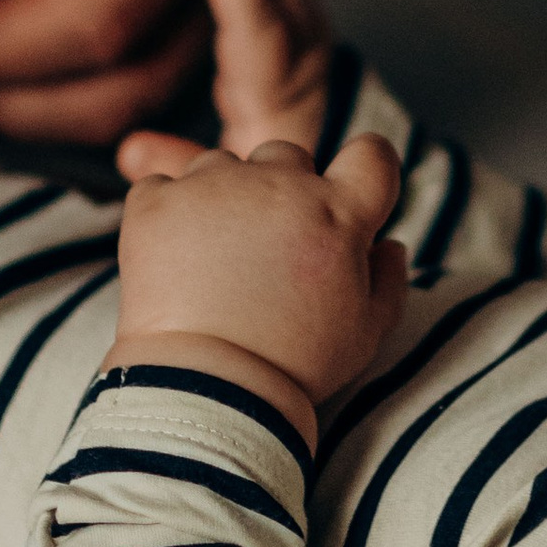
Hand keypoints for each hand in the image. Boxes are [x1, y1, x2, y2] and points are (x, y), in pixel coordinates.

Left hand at [111, 129, 407, 427]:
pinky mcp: (157, 201)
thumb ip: (387, 280)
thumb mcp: (365, 336)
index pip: (371, 154)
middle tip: (266, 254)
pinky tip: (174, 263)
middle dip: (281, 192)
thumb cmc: (292, 367)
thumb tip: (388, 244)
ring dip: (222, 200)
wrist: (204, 392)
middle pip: (287, 157)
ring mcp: (214, 187)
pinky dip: (168, 214)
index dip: (363, 169)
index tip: (345, 196)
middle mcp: (278, 184)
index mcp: (337, 212)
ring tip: (212, 266)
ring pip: (222, 166)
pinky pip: (163, 185)